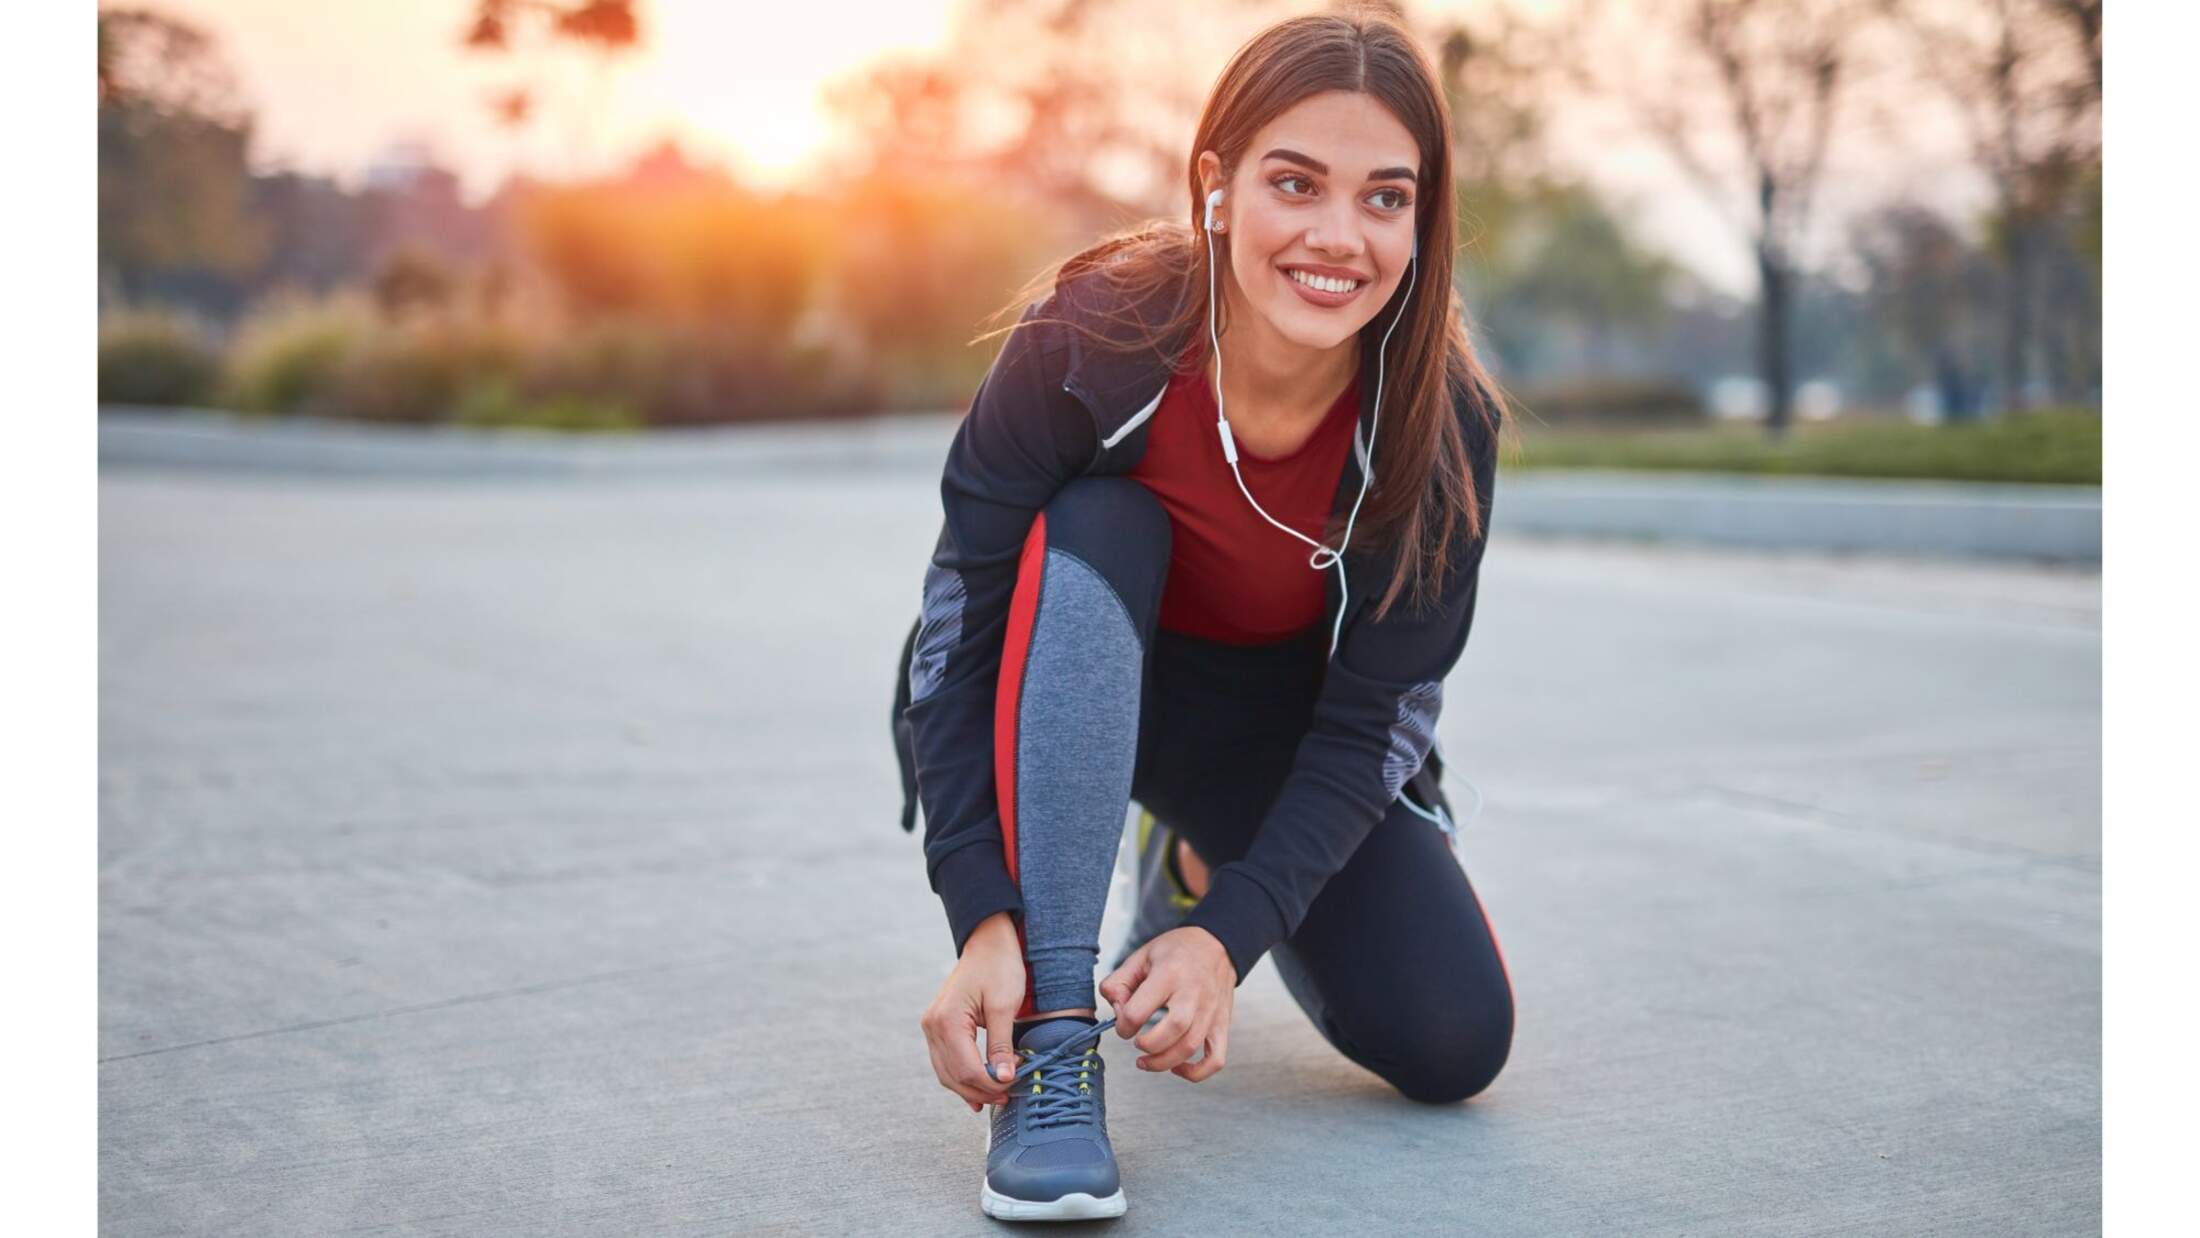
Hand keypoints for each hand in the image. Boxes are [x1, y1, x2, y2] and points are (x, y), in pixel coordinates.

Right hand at [919, 912, 1026, 1112]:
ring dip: (970, 1088)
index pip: (967, 1068)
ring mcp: (931, 1026)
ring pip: (946, 1073)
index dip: (990, 1084)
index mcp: (947, 1020)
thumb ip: (1001, 1045)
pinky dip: (961, 1076)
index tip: (1014, 1085)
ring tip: (996, 1097)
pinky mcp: (938, 1026)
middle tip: (1008, 1097)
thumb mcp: (1004, 1006)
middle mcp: (933, 1025)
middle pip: (953, 1075)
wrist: (988, 943)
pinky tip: (978, 1088)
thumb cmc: (999, 967)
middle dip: (980, 1091)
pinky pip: (946, 1061)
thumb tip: (1004, 1078)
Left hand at [1098, 925, 1233, 1081]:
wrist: (1217, 945)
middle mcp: (1193, 994)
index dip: (1123, 1024)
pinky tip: (1177, 1068)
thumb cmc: (1176, 951)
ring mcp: (1211, 1011)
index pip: (1139, 1011)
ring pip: (1190, 1047)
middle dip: (1147, 1045)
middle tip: (1136, 1042)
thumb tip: (1115, 1008)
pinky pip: (1216, 1059)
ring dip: (1163, 1062)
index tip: (1123, 1024)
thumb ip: (1119, 981)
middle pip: (1172, 1031)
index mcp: (1169, 974)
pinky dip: (1197, 1072)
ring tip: (1146, 1061)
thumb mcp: (1141, 955)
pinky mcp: (1222, 1024)